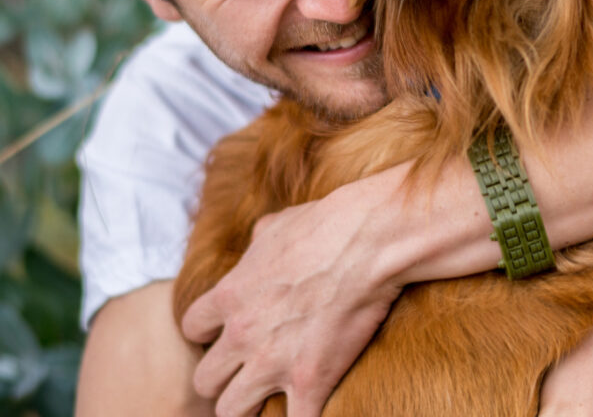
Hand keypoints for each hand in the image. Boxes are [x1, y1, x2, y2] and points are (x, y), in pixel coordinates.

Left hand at [181, 181, 405, 416]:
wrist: (370, 240)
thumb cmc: (328, 225)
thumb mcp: (278, 224)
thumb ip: (257, 242)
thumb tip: (257, 242)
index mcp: (231, 294)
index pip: (192, 328)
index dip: (212, 333)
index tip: (234, 331)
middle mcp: (242, 333)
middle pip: (205, 380)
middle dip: (227, 376)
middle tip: (253, 367)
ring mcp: (273, 362)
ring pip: (230, 412)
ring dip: (251, 405)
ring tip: (276, 395)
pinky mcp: (310, 382)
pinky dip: (302, 416)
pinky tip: (314, 403)